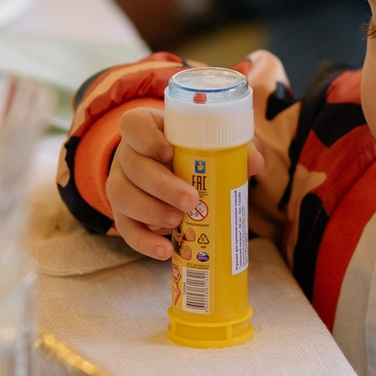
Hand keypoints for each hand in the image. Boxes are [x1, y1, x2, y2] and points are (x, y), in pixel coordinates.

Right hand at [104, 101, 269, 258]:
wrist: (167, 170)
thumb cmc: (191, 150)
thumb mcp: (211, 141)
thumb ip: (232, 146)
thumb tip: (255, 163)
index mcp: (147, 129)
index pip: (133, 124)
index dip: (146, 138)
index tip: (169, 152)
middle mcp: (128, 154)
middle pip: (132, 166)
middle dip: (161, 186)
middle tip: (191, 200)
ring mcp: (120, 183)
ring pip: (121, 196)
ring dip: (151, 211)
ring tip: (178, 221)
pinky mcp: (122, 212)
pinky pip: (125, 228)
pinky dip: (144, 242)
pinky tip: (165, 250)